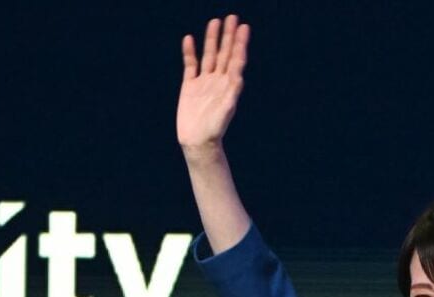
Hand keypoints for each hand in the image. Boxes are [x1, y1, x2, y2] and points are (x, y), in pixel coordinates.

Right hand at [177, 16, 249, 154]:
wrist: (197, 142)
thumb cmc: (213, 130)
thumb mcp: (224, 113)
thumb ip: (231, 96)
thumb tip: (238, 80)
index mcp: (229, 86)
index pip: (236, 60)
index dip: (240, 43)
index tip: (244, 27)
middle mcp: (218, 81)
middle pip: (225, 53)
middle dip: (229, 36)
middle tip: (233, 17)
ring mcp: (204, 82)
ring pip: (209, 55)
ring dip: (212, 39)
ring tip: (215, 21)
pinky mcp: (190, 86)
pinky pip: (190, 65)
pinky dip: (190, 52)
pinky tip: (189, 39)